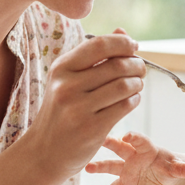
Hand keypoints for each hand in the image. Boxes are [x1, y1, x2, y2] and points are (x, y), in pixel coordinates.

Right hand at [27, 30, 145, 182]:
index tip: (133, 47)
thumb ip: (95, 56)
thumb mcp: (68, 80)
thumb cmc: (61, 111)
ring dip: (137, 83)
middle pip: (117, 65)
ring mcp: (78, 108)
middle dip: (136, 64)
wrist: (44, 152)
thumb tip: (123, 32)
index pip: (100, 44)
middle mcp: (67, 85)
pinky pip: (125, 106)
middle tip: (140, 69)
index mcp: (61, 68)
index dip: (123, 43)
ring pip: (124, 85)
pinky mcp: (91, 128)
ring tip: (136, 85)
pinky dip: (134, 100)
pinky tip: (131, 100)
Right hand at [85, 130, 184, 184]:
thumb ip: (181, 169)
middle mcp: (134, 156)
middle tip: (99, 139)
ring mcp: (127, 169)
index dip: (134, 137)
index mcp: (148, 149)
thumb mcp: (177, 168)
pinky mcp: (125, 182)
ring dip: (99, 166)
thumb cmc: (171, 167)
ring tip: (87, 168)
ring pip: (111, 166)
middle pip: (120, 148)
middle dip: (110, 143)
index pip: (140, 141)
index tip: (126, 136)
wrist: (167, 177)